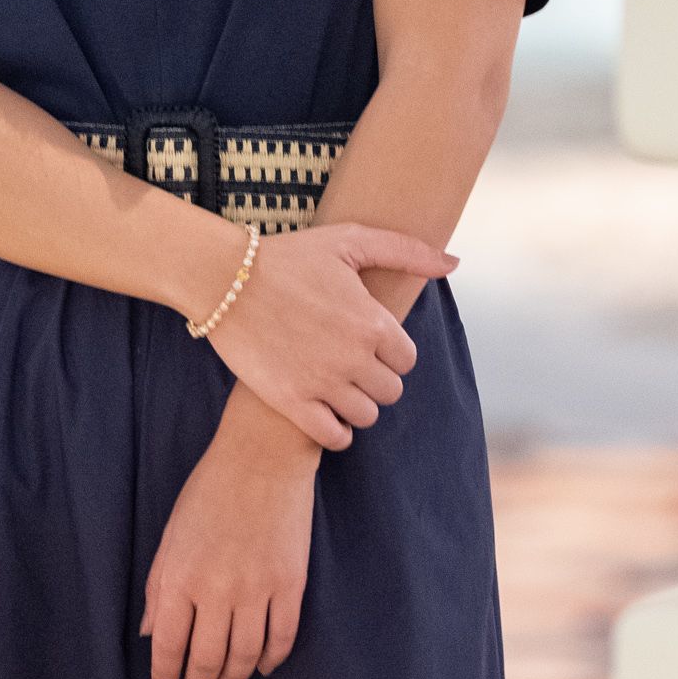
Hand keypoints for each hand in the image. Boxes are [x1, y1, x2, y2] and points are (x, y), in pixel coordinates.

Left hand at [143, 421, 317, 678]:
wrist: (263, 458)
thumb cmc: (209, 492)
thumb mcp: (171, 536)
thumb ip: (159, 588)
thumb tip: (150, 633)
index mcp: (180, 578)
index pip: (169, 646)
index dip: (166, 675)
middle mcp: (218, 590)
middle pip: (207, 660)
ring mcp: (257, 590)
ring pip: (246, 657)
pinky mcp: (290, 584)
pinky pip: (282, 638)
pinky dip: (272, 660)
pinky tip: (263, 667)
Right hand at [203, 220, 451, 450]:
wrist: (224, 279)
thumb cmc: (289, 256)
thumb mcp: (349, 241)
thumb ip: (406, 250)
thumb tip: (454, 262)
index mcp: (372, 322)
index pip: (408, 359)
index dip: (392, 353)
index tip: (370, 343)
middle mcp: (353, 356)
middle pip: (391, 391)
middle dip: (376, 379)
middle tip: (353, 365)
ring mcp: (322, 382)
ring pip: (366, 416)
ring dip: (357, 405)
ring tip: (337, 386)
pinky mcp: (291, 402)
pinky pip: (333, 437)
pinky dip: (336, 431)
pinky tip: (325, 412)